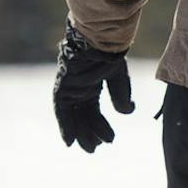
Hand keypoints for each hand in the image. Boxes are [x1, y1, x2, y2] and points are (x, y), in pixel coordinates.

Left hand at [54, 22, 134, 151]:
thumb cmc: (109, 52)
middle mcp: (78, 88)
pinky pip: (62, 110)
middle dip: (89, 133)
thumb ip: (120, 95)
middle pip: (83, 115)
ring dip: (80, 132)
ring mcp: (69, 88)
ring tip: (89, 148)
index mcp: (91, 85)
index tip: (107, 140)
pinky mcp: (63, 87)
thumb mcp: (118, 77)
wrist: (98, 38)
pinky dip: (66, 125)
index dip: (99, 126)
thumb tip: (126, 113)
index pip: (93, 110)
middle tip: (95, 149)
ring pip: (73, 116)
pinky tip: (70, 141)